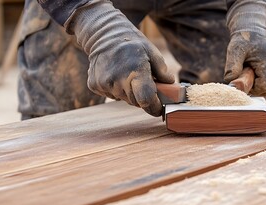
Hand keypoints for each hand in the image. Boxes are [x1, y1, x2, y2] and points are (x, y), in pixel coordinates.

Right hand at [67, 1, 173, 115]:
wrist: (104, 34)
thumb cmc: (132, 43)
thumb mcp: (152, 52)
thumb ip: (162, 71)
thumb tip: (170, 86)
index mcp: (135, 71)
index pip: (146, 100)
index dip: (154, 107)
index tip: (159, 109)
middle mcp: (117, 80)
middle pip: (136, 102)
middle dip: (142, 97)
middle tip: (143, 83)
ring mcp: (104, 84)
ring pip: (123, 99)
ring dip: (128, 92)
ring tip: (127, 75)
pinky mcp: (94, 85)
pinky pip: (111, 95)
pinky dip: (115, 89)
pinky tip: (115, 74)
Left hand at [225, 0, 265, 95]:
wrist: (253, 28)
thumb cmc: (243, 39)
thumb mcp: (234, 50)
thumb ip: (232, 66)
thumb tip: (230, 81)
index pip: (264, 86)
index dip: (252, 88)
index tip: (243, 79)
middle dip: (255, 88)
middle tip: (244, 78)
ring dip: (259, 86)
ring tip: (248, 75)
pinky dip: (262, 83)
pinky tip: (253, 75)